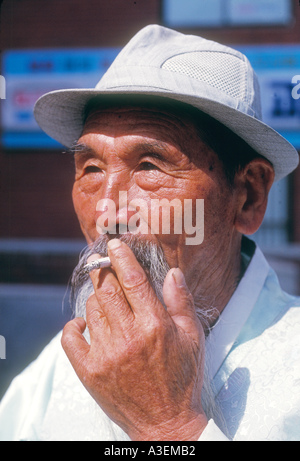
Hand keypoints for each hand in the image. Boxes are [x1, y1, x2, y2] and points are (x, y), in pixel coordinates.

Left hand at [62, 238, 207, 440]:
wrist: (165, 423)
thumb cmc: (183, 379)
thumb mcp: (193, 339)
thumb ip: (181, 302)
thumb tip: (172, 272)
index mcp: (155, 326)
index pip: (133, 281)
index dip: (122, 258)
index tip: (113, 245)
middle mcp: (128, 337)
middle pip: (107, 290)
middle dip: (103, 272)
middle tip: (102, 264)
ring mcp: (106, 355)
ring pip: (91, 310)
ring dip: (96, 299)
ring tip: (105, 300)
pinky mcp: (90, 372)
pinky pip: (71, 339)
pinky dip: (74, 326)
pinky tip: (84, 323)